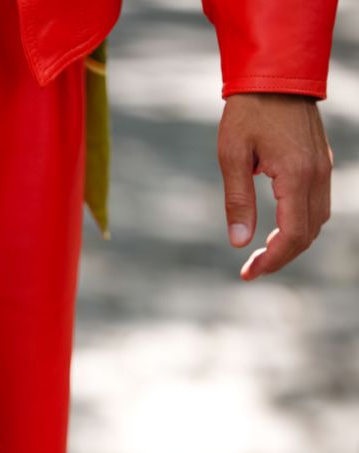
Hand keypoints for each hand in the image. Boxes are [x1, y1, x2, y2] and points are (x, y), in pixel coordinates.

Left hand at [217, 93, 332, 279]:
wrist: (276, 75)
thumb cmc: (248, 113)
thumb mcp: (231, 156)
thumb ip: (238, 201)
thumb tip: (240, 242)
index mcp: (296, 177)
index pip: (292, 236)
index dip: (272, 261)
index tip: (248, 274)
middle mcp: (317, 176)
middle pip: (308, 234)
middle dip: (281, 257)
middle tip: (252, 270)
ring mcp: (323, 169)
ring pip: (317, 221)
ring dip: (293, 243)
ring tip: (263, 254)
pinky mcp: (320, 163)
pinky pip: (318, 204)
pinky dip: (301, 224)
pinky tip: (277, 229)